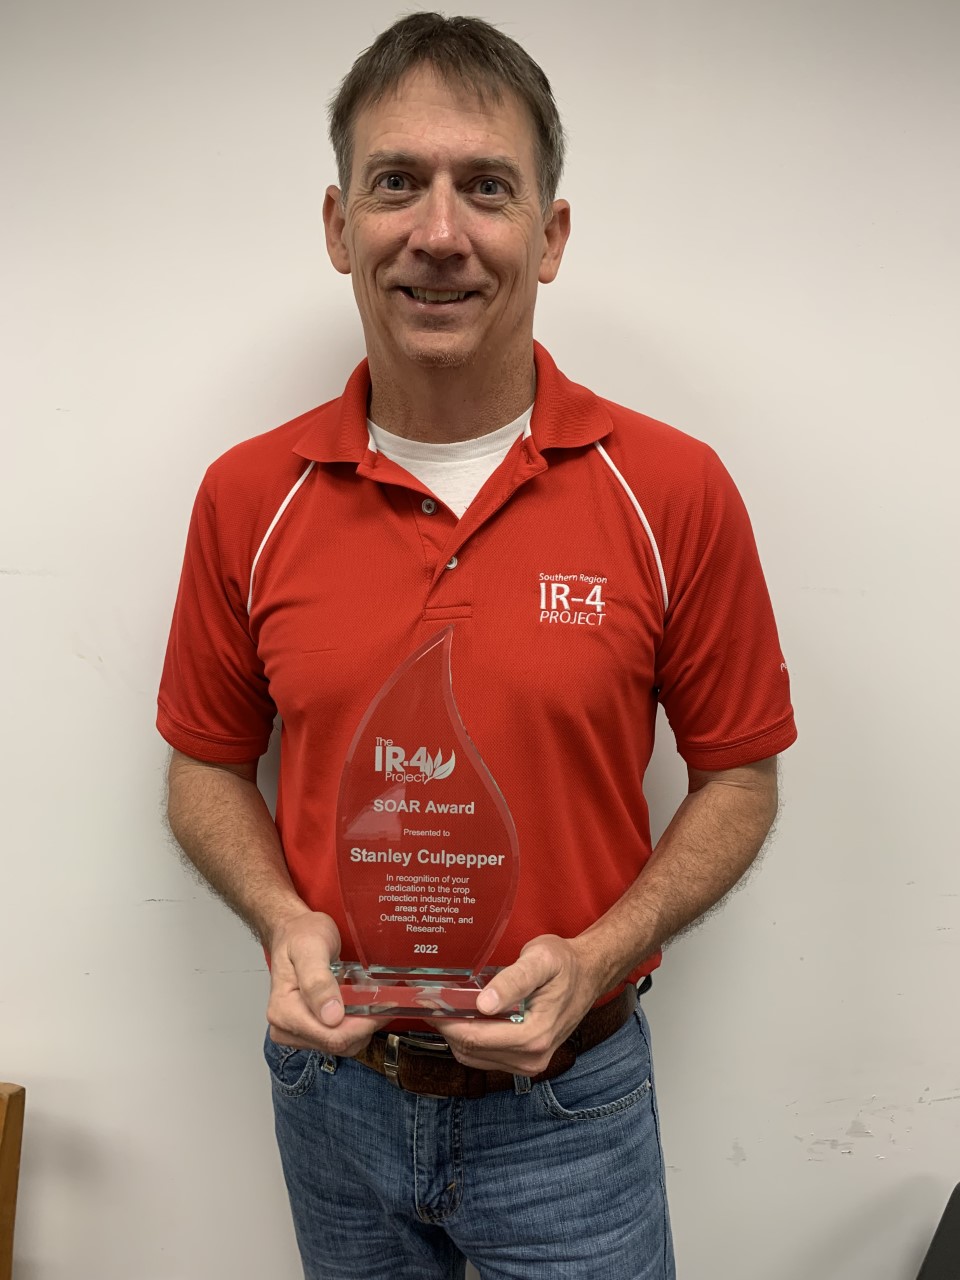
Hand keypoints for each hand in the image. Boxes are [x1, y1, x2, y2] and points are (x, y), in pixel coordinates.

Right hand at [266, 910, 391, 1056]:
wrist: (293, 931)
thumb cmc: (299, 935)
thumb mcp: (311, 948)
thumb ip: (318, 981)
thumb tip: (331, 1016)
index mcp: (284, 1011)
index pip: (331, 1037)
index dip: (362, 1026)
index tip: (385, 1007)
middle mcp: (286, 1027)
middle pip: (337, 1044)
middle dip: (364, 1025)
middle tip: (384, 1000)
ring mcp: (297, 1030)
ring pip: (341, 1044)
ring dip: (361, 1025)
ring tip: (370, 999)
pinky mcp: (308, 1029)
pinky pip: (338, 1036)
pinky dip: (354, 1024)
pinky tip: (359, 1004)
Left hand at [435, 934, 604, 1076]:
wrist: (588, 974)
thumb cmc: (565, 964)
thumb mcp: (540, 960)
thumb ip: (512, 981)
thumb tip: (484, 1004)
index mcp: (534, 1036)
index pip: (475, 1038)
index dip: (447, 1022)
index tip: (429, 1002)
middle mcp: (532, 1058)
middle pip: (471, 1051)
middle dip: (448, 1027)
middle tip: (432, 1001)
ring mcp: (530, 1063)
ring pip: (475, 1057)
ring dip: (458, 1034)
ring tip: (448, 1006)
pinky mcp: (526, 1061)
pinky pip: (486, 1057)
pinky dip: (472, 1039)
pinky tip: (468, 1016)